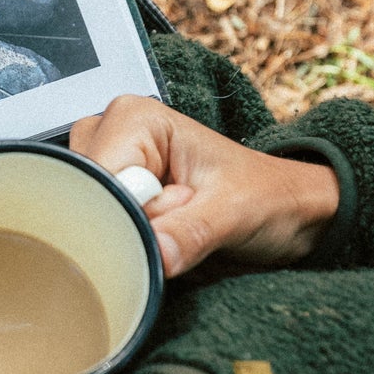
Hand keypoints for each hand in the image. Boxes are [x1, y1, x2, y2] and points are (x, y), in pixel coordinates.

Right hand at [69, 97, 339, 277]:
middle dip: (127, 223)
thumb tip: (154, 254)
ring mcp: (112, 168)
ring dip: (129, 233)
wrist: (289, 214)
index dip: (129, 211)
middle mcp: (114, 137)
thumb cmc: (269, 196)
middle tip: (178, 221)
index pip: (96, 176)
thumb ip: (193, 231)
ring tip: (175, 224)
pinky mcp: (116, 196)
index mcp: (137, 119)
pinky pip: (99, 228)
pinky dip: (128, 243)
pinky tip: (162, 236)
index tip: (169, 222)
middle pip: (83, 195)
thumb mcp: (237, 212)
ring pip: (87, 214)